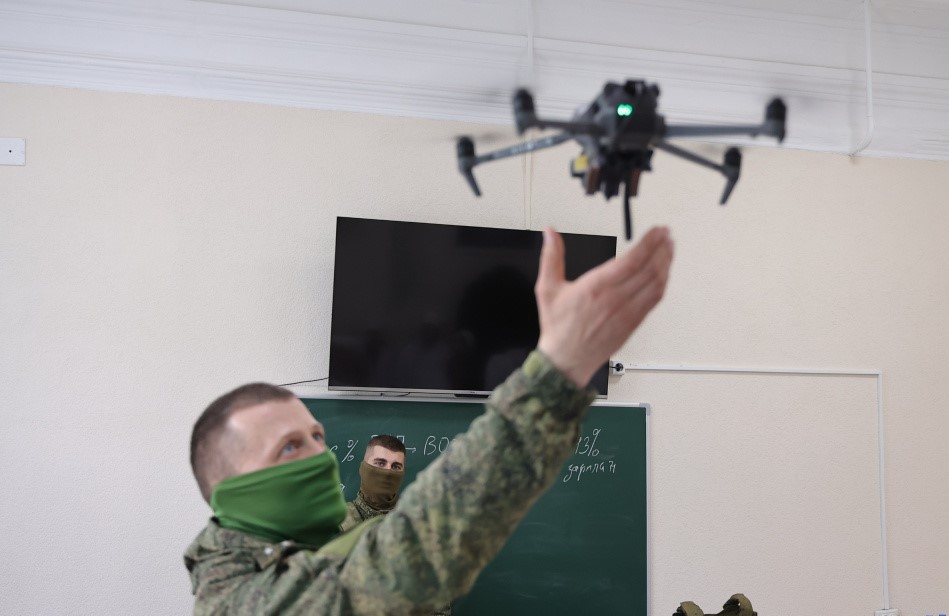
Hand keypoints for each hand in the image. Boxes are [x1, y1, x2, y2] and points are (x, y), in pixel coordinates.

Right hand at [535, 226, 673, 386]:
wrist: (567, 360)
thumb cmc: (558, 327)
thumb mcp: (547, 289)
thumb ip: (551, 257)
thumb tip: (550, 233)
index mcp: (596, 287)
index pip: (631, 260)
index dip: (649, 243)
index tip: (657, 231)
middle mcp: (616, 299)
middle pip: (649, 269)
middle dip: (662, 248)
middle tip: (667, 234)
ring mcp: (628, 312)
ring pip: (656, 284)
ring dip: (666, 264)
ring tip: (669, 249)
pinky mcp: (633, 322)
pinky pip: (654, 300)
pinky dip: (662, 283)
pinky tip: (663, 273)